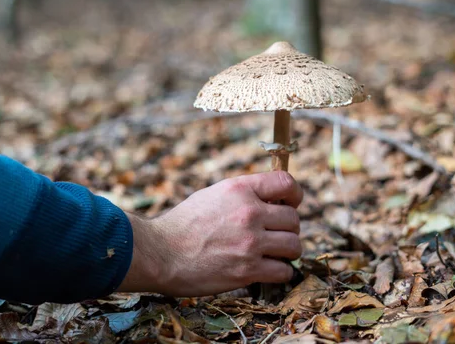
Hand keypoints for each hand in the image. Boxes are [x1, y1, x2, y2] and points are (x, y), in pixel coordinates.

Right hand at [117, 171, 302, 296]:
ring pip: (294, 245)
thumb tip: (270, 200)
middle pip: (294, 219)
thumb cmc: (182, 225)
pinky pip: (284, 270)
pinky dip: (280, 272)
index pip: (286, 183)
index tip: (291, 204)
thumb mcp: (212, 195)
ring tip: (273, 254)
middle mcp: (249, 213)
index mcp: (240, 189)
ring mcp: (250, 242)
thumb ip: (242, 195)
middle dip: (288, 228)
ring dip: (287, 251)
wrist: (159, 253)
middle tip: (274, 235)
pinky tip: (267, 270)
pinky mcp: (248, 270)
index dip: (294, 194)